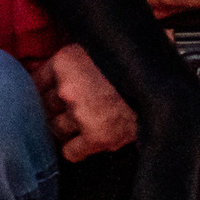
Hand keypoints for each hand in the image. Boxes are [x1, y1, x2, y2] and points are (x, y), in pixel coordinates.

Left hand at [31, 44, 137, 160]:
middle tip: (62, 110)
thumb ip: (74, 58)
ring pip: (54, 128)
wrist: (165, 85)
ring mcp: (81, 114)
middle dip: (50, 109)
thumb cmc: (134, 64)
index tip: (43, 95)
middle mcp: (68, 88)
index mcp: (65, 61)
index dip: (40, 90)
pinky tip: (82, 142)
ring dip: (63, 128)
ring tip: (77, 124)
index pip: (34, 81)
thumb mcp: (98, 48)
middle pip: (42, 106)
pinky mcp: (97, 137)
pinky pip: (70, 151)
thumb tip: (51, 67)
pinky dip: (75, 149)